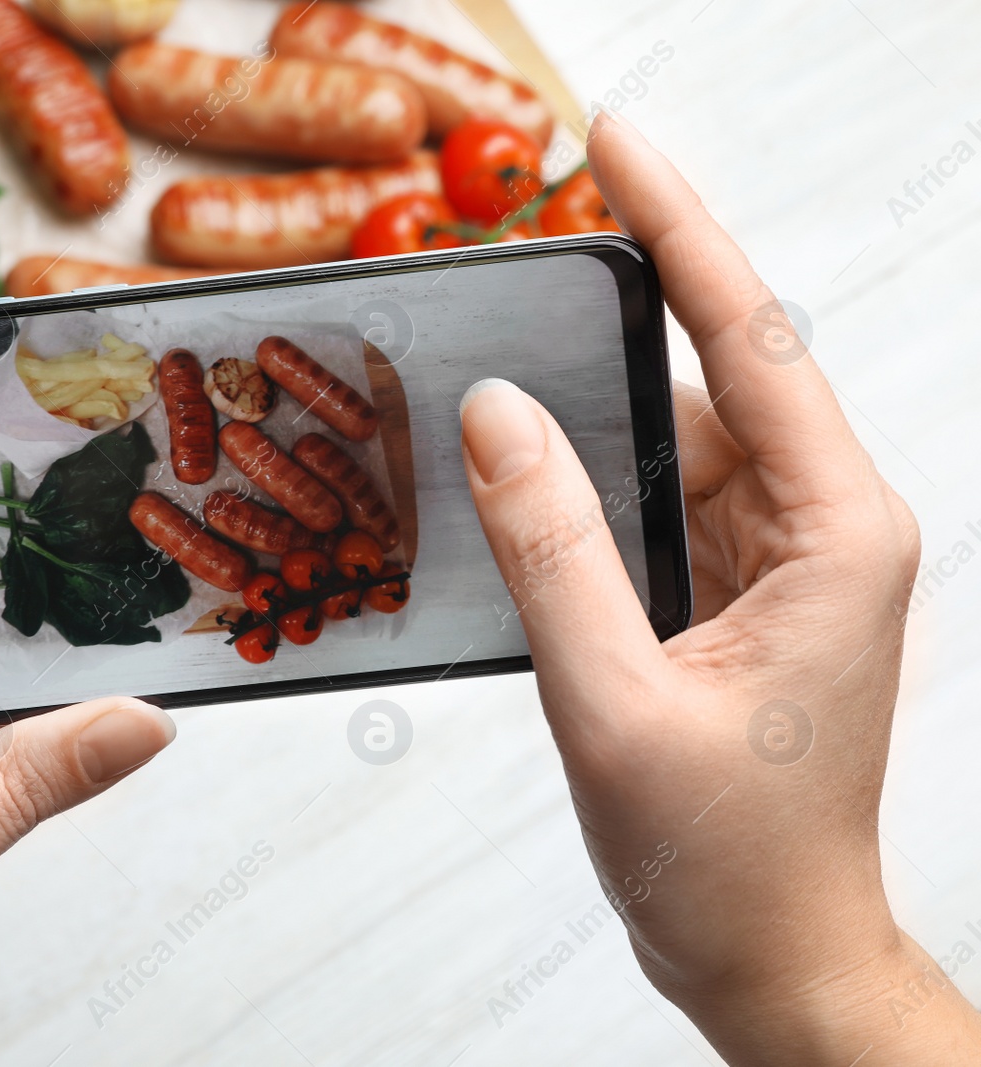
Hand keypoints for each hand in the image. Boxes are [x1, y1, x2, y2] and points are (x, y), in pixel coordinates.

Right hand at [457, 112, 980, 1063]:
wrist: (766, 954)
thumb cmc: (727, 854)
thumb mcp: (617, 700)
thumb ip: (554, 548)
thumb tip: (497, 412)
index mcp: (834, 531)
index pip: (752, 339)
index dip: (679, 229)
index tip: (616, 144)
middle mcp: (820, 524)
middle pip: (711, 372)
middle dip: (616, 307)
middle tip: (520, 244)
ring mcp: (776, 555)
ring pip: (672, 437)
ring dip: (587, 408)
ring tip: (492, 363)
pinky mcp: (732, 588)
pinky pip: (653, 499)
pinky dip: (585, 481)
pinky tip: (516, 468)